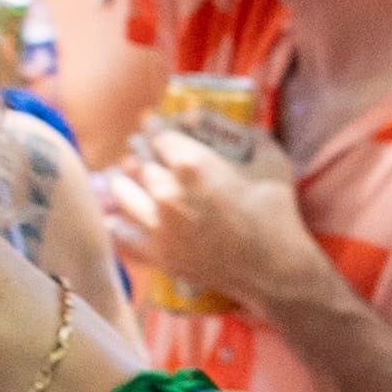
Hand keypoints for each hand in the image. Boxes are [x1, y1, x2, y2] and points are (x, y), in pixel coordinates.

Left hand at [96, 121, 315, 330]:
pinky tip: (115, 215)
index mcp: (193, 164)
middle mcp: (167, 191)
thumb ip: (253, 136)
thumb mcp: (272, 163)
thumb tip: (242, 125)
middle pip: (138, 161)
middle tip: (139, 148)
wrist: (274, 269)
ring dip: (123, 181)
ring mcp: (158, 224)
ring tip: (124, 176)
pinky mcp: (157, 253)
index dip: (155, 126)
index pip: (159, 135)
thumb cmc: (276, 214)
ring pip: (122, 192)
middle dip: (140, 151)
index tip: (151, 123)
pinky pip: (121, 233)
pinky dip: (117, 222)